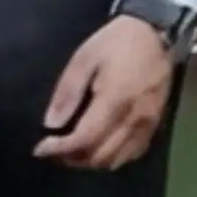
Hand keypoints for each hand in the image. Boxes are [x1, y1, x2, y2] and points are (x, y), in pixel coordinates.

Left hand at [35, 15, 175, 169]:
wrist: (156, 34)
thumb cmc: (115, 42)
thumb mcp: (84, 58)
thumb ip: (67, 92)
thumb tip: (51, 124)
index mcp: (115, 100)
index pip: (85, 139)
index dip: (60, 149)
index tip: (40, 149)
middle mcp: (135, 119)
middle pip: (100, 156)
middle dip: (71, 159)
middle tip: (51, 150)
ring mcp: (148, 125)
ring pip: (116, 160)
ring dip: (90, 162)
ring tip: (69, 151)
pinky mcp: (155, 125)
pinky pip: (132, 154)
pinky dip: (111, 158)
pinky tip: (95, 148)